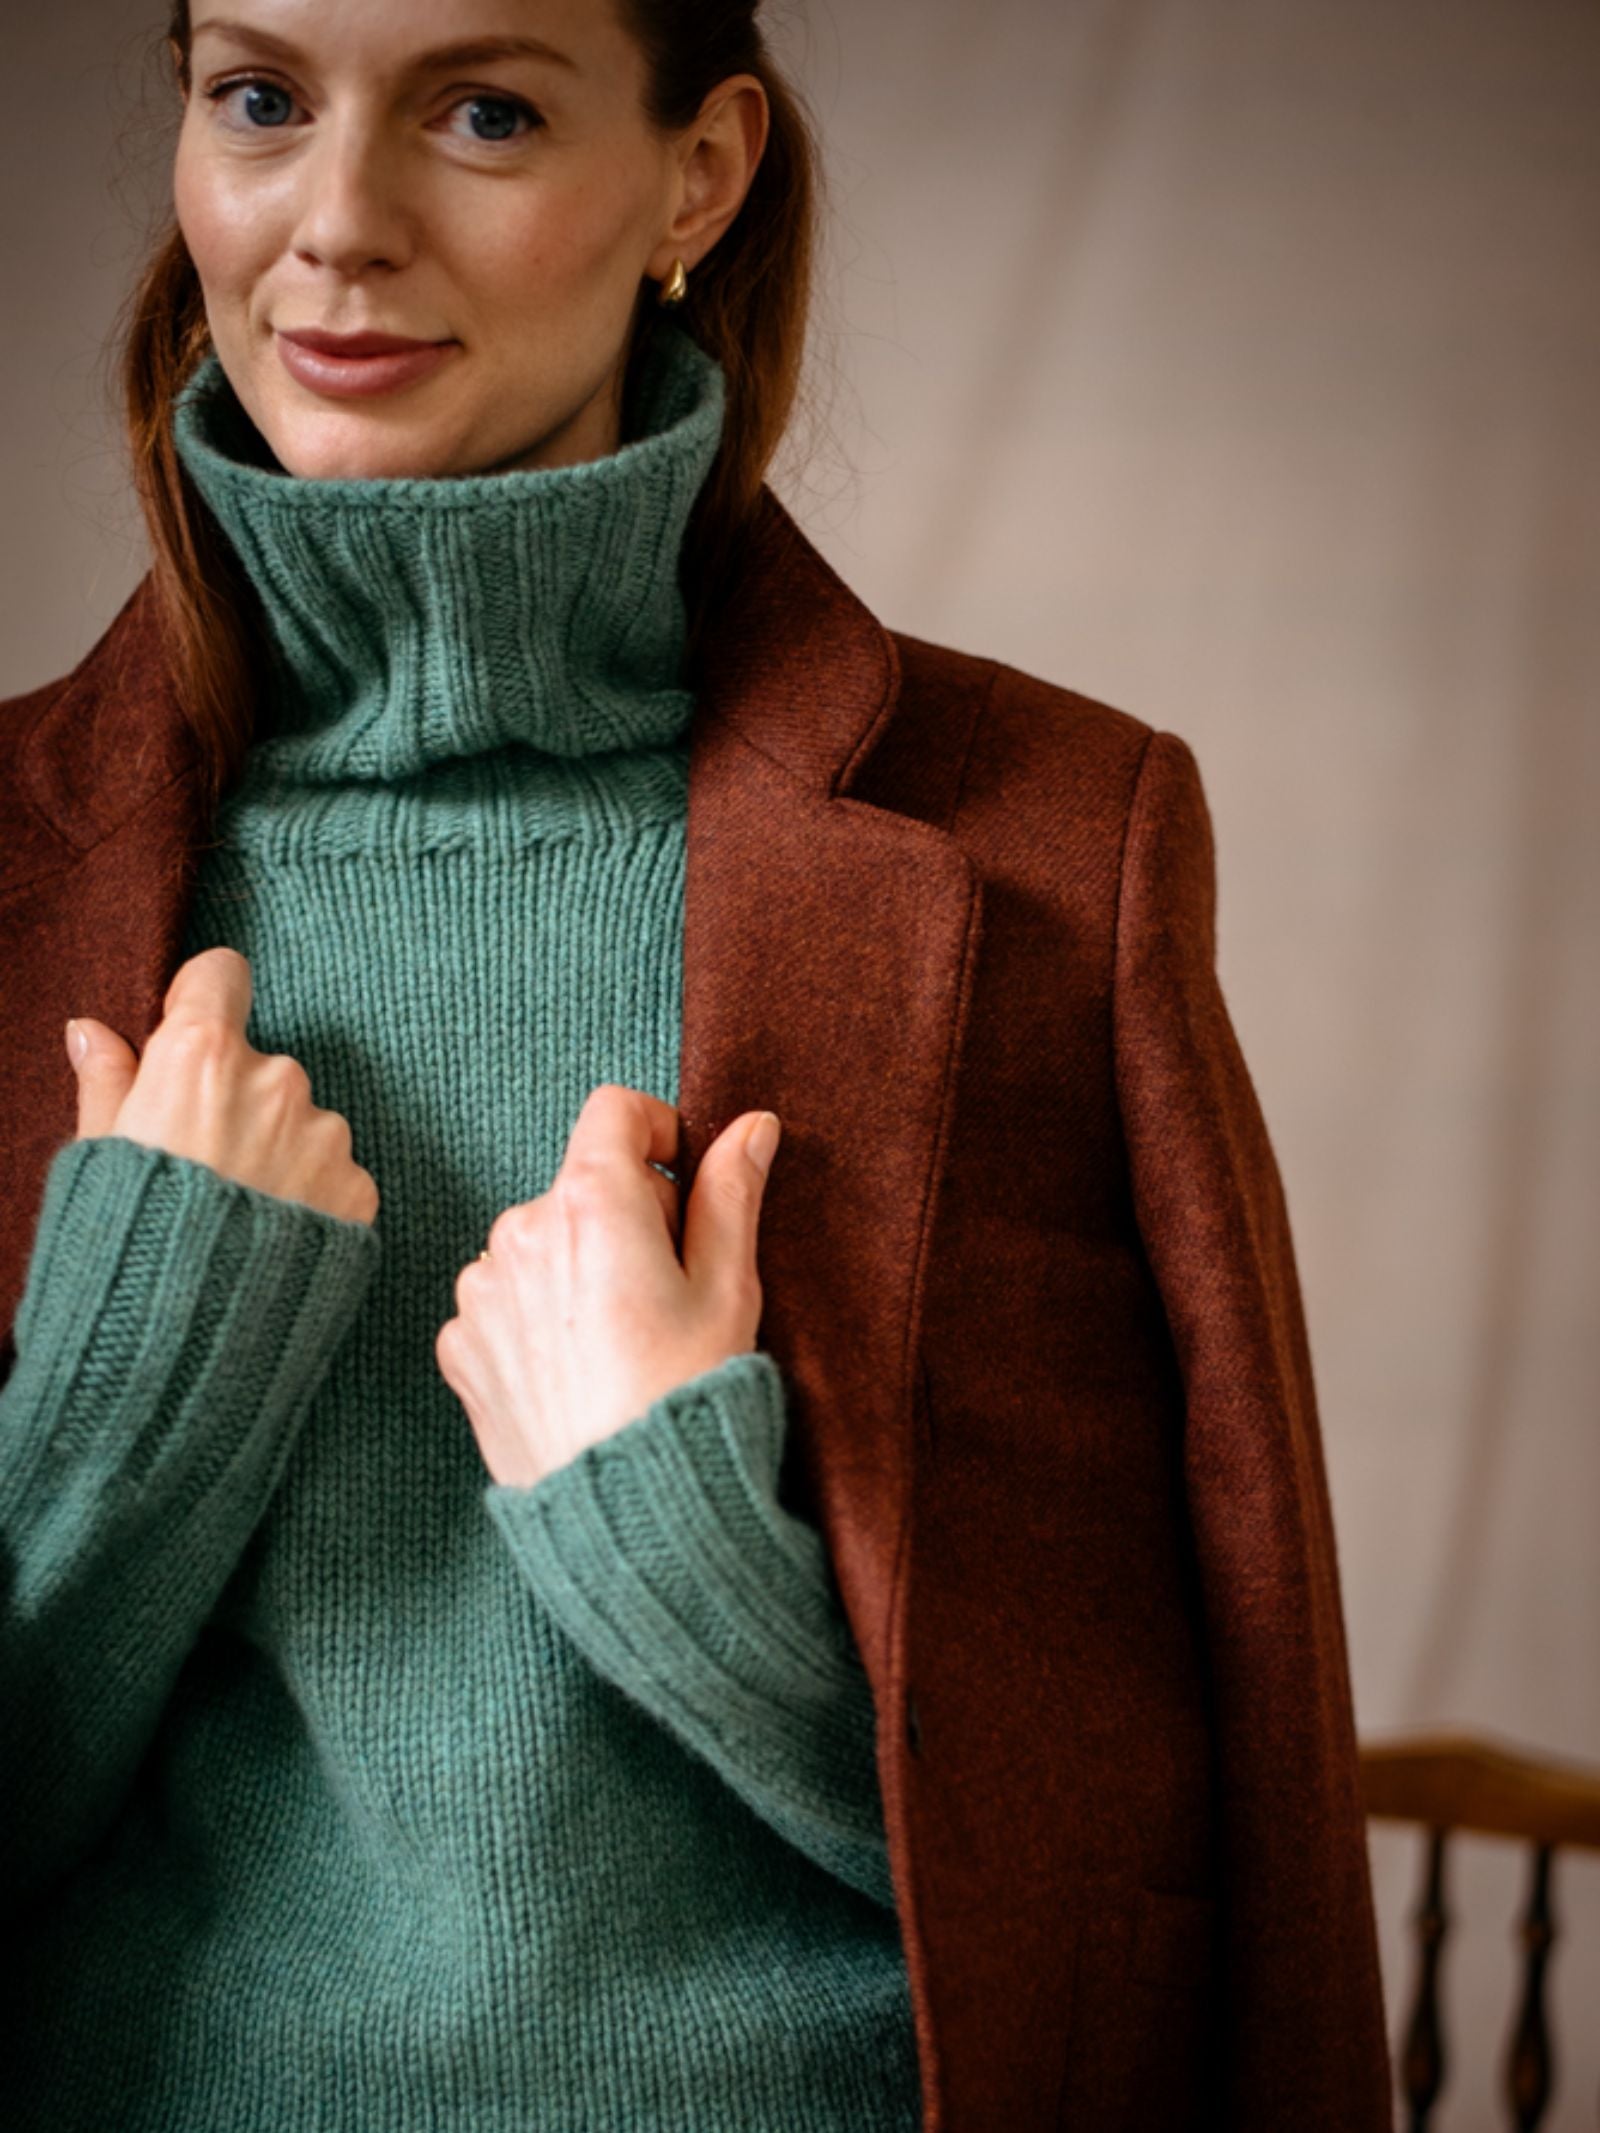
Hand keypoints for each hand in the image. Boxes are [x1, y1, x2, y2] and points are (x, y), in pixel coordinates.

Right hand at [64, 946, 379, 1226]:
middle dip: (235, 1099)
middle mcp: (275, 1081)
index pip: (221, 976)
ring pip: (301, 1121)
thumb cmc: (125, 1247)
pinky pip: (333, 1173)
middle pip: (260, 1063)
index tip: (188, 1035)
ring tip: (237, 1216)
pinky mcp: (358, 1189)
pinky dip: (309, 1196)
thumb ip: (107, 1082)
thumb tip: (92, 1031)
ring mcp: (324, 1136)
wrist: (186, 1345)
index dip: (201, 1002)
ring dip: (277, 1150)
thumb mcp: (97, 1157)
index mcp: (202, 1057)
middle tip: (202, 1166)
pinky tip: (272, 1240)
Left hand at [435, 1084, 780, 1488]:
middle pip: (580, 1184)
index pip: (614, 1110)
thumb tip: (753, 1125)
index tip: (683, 1180)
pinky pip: (504, 1302)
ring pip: (539, 1244)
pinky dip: (539, 1319)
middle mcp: (519, 1231)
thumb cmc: (687, 1396)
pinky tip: (579, 1371)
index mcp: (593, 1203)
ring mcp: (480, 1290)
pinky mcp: (458, 1344)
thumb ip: (731, 1194)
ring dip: (578, 1267)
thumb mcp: (729, 1289)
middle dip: (628, 1216)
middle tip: (670, 1289)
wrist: (625, 1515)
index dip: (659, 1132)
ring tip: (622, 1341)